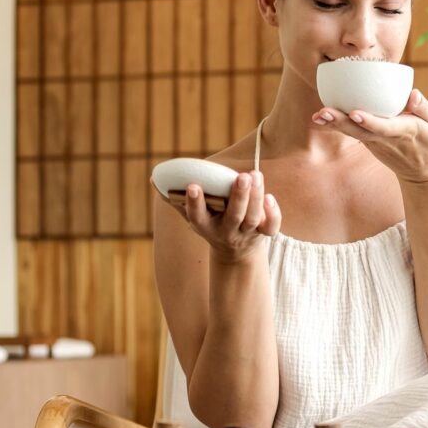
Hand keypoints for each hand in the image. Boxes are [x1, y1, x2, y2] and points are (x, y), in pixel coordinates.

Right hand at [153, 170, 281, 262]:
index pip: (198, 216)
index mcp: (205, 226)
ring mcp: (246, 233)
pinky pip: (271, 227)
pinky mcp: (263, 232)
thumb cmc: (211, 224)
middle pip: (234, 216)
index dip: (195, 203)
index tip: (193, 186)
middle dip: (239, 197)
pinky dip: (273, 213)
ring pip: (253, 218)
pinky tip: (269, 196)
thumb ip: (176, 200)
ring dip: (256, 197)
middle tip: (242, 176)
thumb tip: (153, 180)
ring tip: (255, 175)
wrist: (235, 252)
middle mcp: (226, 231)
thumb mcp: (192, 217)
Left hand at [313, 89, 427, 183]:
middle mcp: (387, 138)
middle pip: (362, 131)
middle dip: (342, 122)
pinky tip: (321, 117)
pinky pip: (352, 132)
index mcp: (406, 131)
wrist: (422, 171)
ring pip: (353, 132)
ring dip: (335, 124)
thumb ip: (425, 108)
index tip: (355, 113)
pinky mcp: (369, 142)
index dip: (370, 121)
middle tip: (324, 112)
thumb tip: (413, 94)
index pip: (386, 127)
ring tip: (318, 115)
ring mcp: (376, 143)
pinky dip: (336, 125)